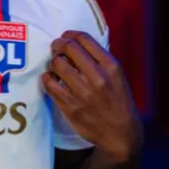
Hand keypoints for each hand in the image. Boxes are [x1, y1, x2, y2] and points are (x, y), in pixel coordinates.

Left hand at [41, 31, 142, 161]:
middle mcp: (97, 77)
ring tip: (56, 65)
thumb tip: (73, 42)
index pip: (84, 39)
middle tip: (56, 48)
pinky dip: (47, 77)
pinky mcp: (70, 106)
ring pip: (57, 64)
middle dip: (58, 44)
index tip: (65, 37)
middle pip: (68, 48)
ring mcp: (82, 92)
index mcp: (110, 67)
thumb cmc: (118, 101)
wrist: (120, 133)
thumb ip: (99, 59)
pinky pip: (49, 84)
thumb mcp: (117, 76)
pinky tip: (51, 79)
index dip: (70, 34)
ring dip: (53, 61)